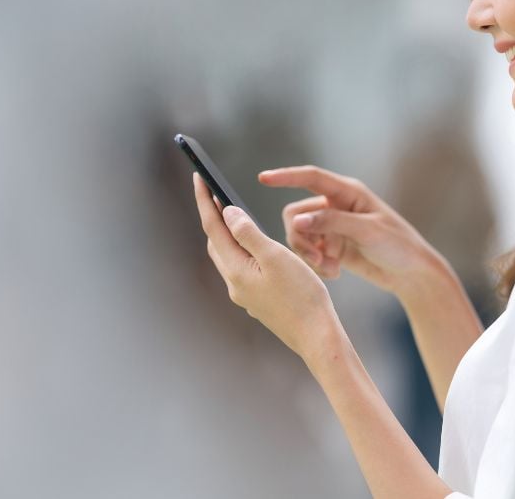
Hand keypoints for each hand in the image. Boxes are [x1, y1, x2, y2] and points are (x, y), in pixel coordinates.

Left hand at [192, 172, 341, 359]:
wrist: (317, 336)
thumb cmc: (302, 296)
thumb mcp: (276, 256)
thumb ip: (249, 233)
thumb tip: (227, 213)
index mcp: (236, 270)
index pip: (213, 227)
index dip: (205, 201)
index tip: (198, 177)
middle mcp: (235, 284)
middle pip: (216, 243)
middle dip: (213, 217)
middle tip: (214, 192)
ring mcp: (245, 295)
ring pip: (228, 257)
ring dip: (227, 234)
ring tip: (232, 214)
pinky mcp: (258, 302)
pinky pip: (242, 269)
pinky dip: (242, 251)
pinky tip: (255, 248)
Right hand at [258, 165, 450, 299]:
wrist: (411, 273)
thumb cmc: (397, 245)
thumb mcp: (366, 231)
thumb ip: (332, 223)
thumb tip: (297, 220)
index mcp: (348, 192)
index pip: (311, 178)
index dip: (285, 176)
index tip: (262, 178)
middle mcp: (336, 206)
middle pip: (297, 214)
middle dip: (301, 238)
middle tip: (316, 259)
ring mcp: (333, 228)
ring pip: (300, 235)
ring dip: (310, 254)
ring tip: (329, 269)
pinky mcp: (333, 247)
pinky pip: (310, 252)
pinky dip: (318, 264)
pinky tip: (334, 273)